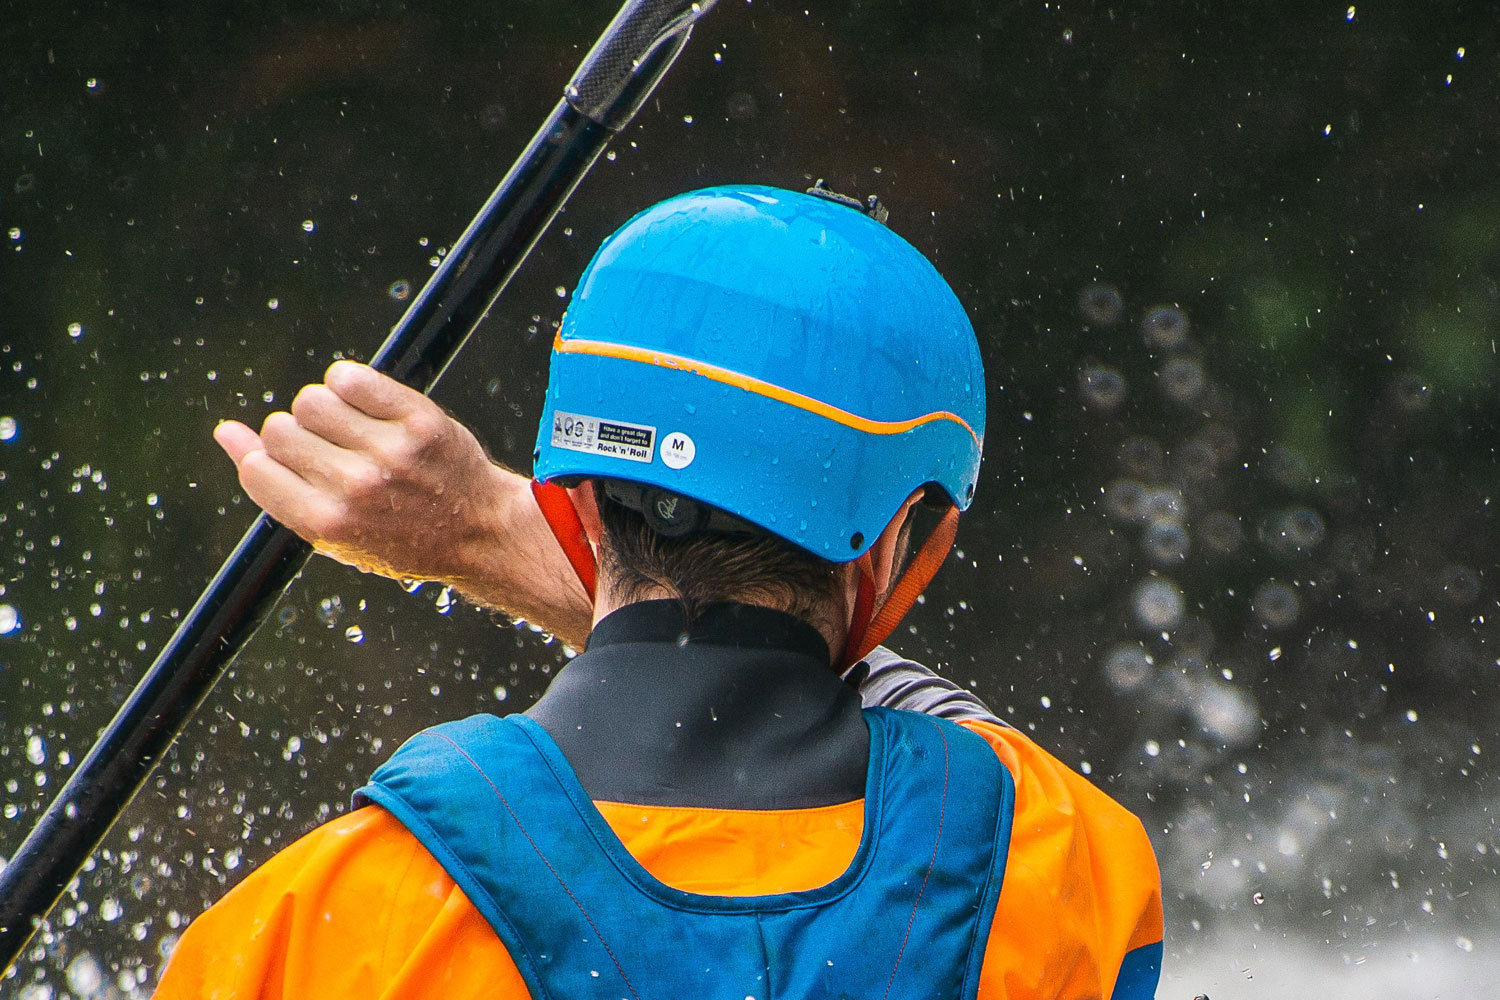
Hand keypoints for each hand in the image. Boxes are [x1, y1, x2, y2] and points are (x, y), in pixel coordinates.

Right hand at [214, 361, 591, 643]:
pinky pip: (351, 377)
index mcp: (327, 523)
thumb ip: (275, 485)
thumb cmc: (398, 534)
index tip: (299, 469)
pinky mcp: (420, 420)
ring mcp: (390, 452)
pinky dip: (349, 383)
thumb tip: (225, 431)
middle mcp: (356, 487)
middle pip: (282, 429)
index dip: (269, 462)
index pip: (259, 468)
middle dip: (299, 437)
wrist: (478, 532)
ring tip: (352, 430)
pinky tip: (365, 402)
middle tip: (334, 454)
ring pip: (313, 399)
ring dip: (324, 409)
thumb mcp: (332, 531)